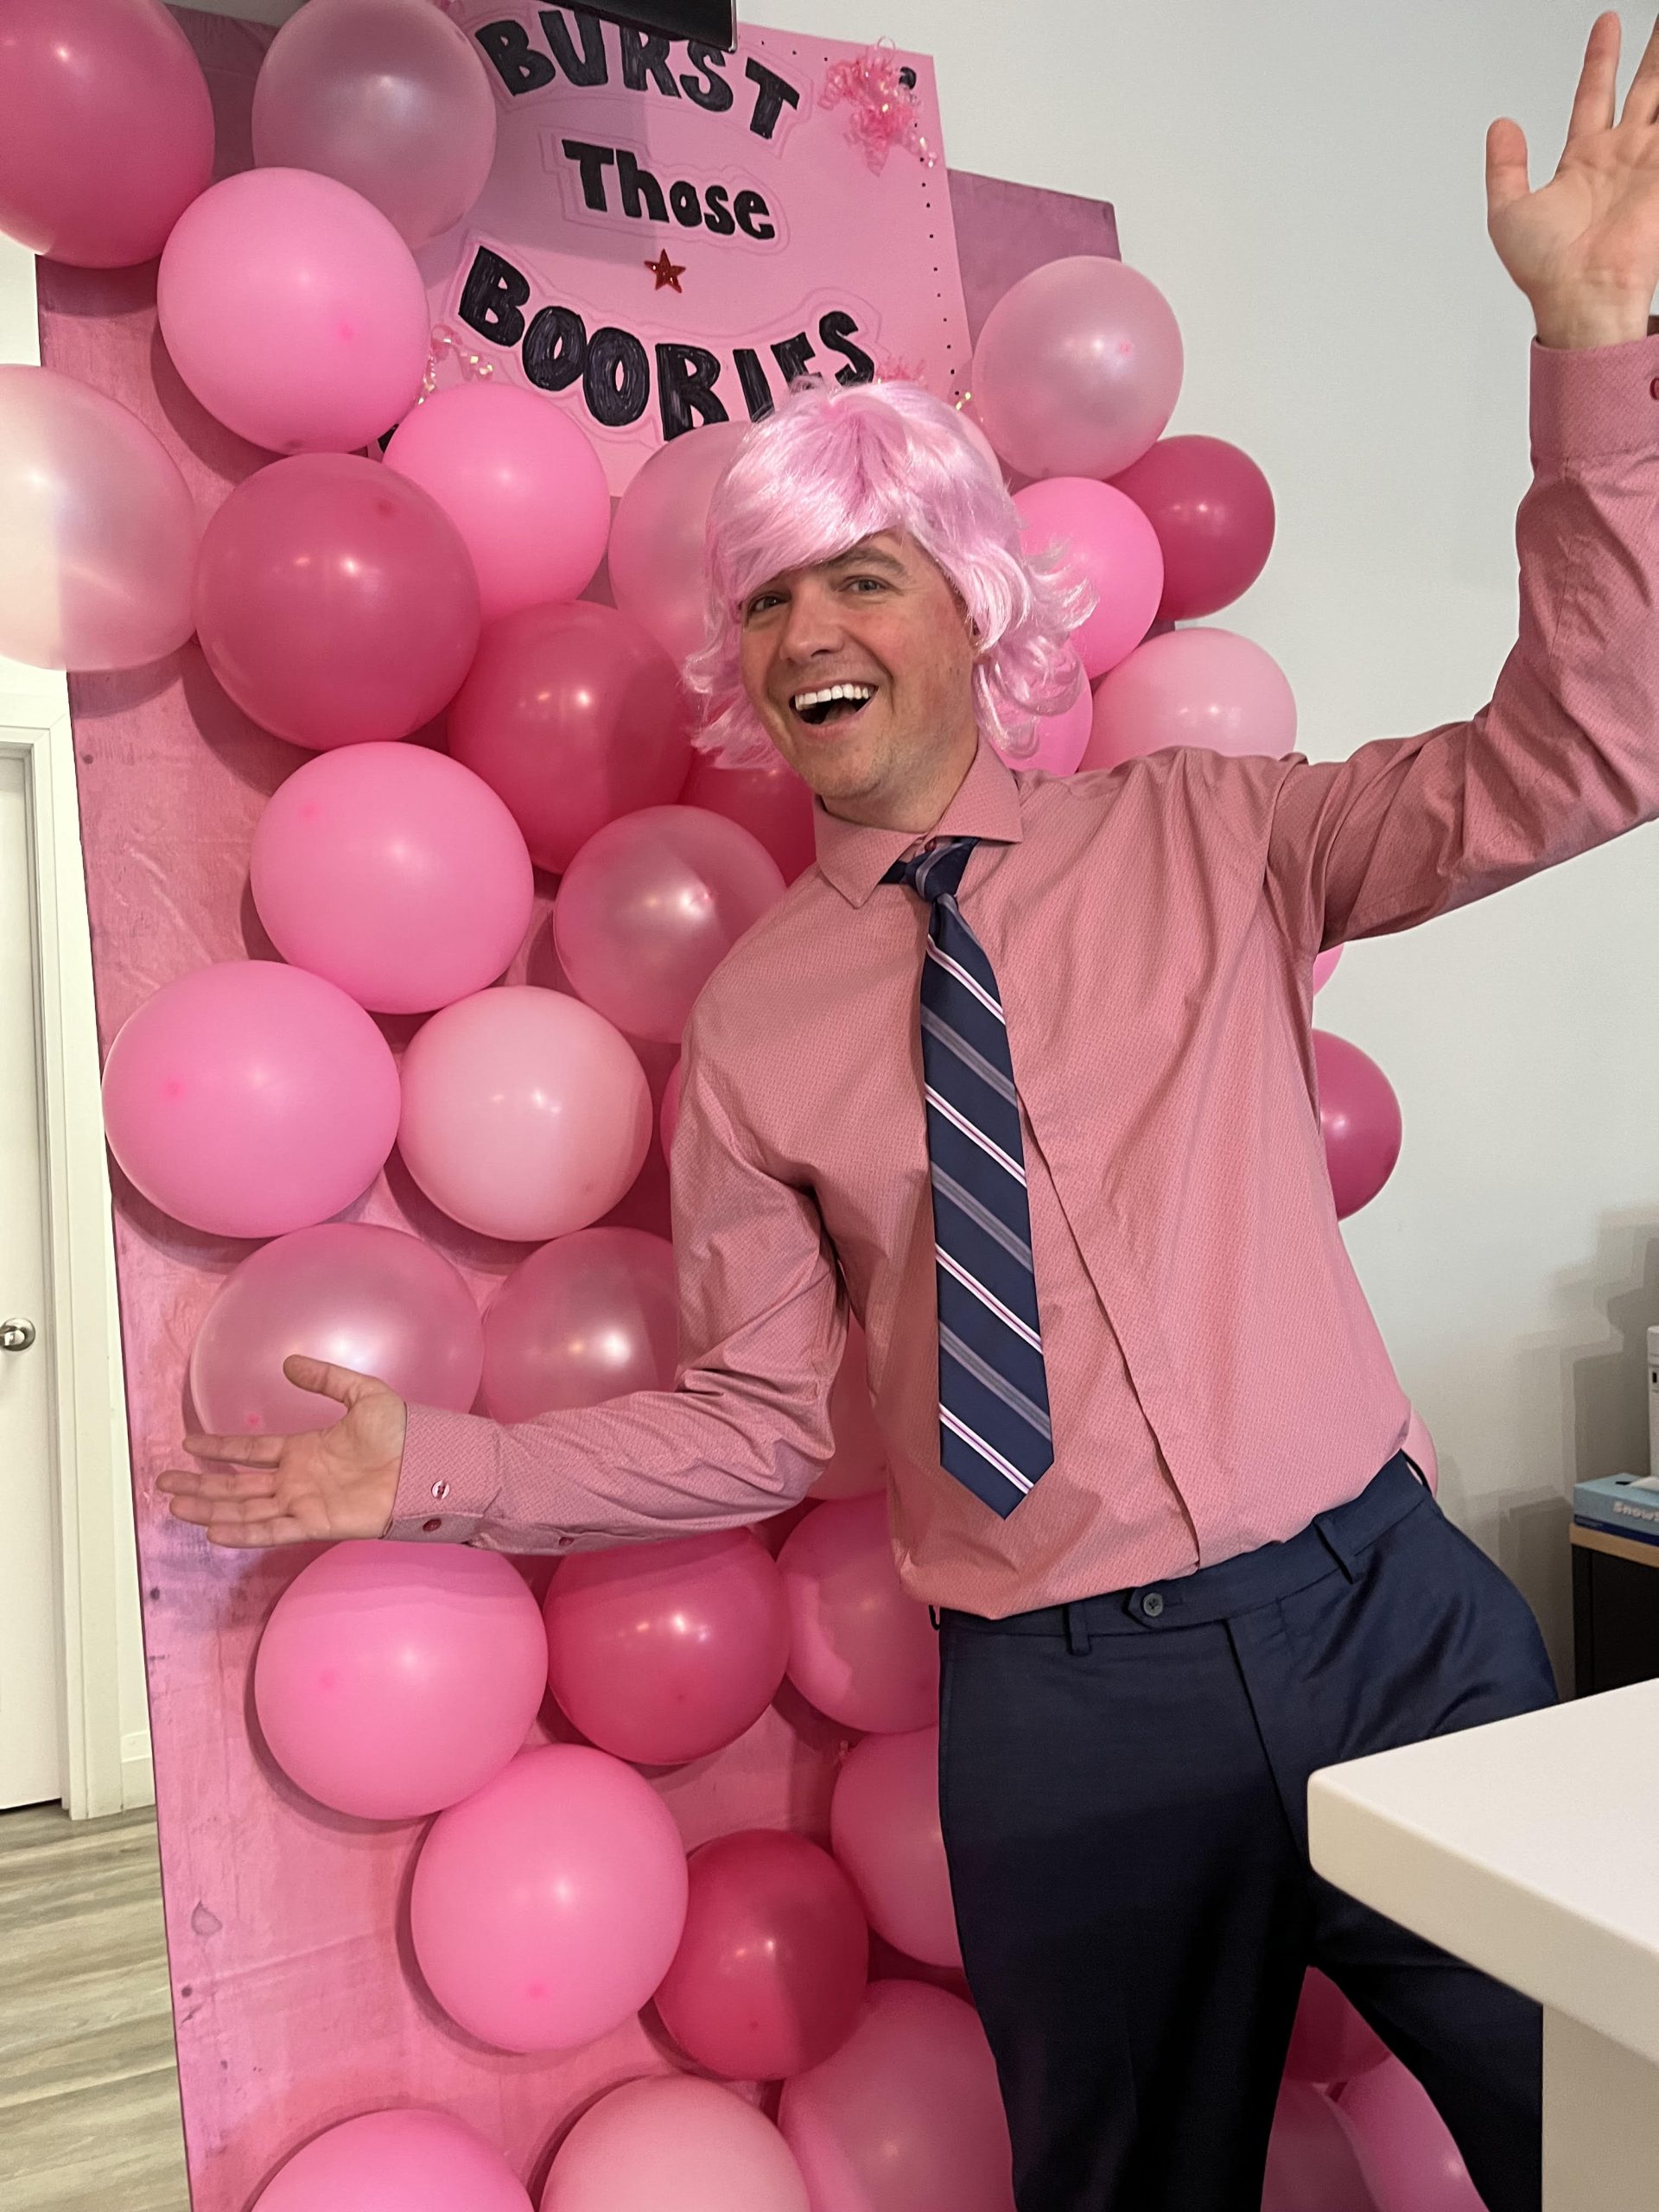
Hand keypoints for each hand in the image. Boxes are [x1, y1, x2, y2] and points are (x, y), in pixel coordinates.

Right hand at [156, 1355, 407, 1548]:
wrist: (428, 1464)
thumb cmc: (404, 1432)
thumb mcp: (362, 1394)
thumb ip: (325, 1379)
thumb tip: (288, 1363)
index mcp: (303, 1450)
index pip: (250, 1450)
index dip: (220, 1447)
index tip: (189, 1444)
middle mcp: (296, 1479)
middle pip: (236, 1484)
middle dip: (199, 1485)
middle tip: (163, 1484)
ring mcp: (302, 1503)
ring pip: (245, 1508)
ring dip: (210, 1509)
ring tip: (174, 1506)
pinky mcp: (315, 1524)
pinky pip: (272, 1529)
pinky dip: (243, 1532)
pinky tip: (214, 1531)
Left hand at [1487, 11, 1658, 345]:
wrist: (1580, 295)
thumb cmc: (1546, 271)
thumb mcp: (1507, 213)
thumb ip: (1504, 168)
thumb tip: (1501, 127)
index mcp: (1583, 161)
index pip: (1594, 93)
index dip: (1600, 57)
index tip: (1607, 23)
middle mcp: (1620, 157)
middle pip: (1643, 86)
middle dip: (1653, 49)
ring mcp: (1648, 163)